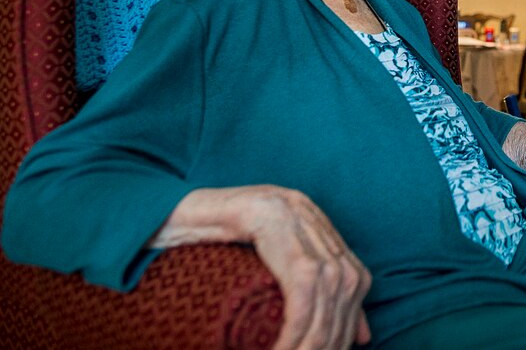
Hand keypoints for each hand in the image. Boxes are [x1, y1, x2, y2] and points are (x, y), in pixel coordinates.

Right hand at [153, 186, 370, 348]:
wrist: (146, 220)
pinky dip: (297, 321)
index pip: (353, 276)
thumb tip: (362, 335)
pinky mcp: (261, 215)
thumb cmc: (196, 251)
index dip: (350, 319)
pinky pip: (299, 278)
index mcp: (307, 217)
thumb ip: (306, 294)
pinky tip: (284, 348)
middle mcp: (301, 208)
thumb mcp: (258, 274)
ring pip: (323, 282)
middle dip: (333, 332)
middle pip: (343, 280)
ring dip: (313, 335)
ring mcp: (283, 207)